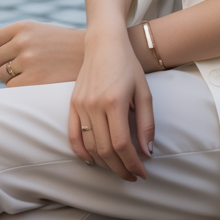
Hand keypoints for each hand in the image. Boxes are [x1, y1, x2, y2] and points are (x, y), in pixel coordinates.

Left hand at [0, 21, 83, 86]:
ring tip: (36, 73)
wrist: (91, 57)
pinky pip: (11, 88)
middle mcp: (23, 41)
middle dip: (8, 64)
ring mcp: (27, 61)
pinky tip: (37, 83)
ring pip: (3, 75)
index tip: (15, 54)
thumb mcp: (41, 31)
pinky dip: (21, 89)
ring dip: (14, 77)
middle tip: (28, 66)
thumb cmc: (64, 46)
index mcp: (23, 26)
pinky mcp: (32, 81)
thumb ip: (18, 37)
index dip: (2, 50)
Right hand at [69, 29, 153, 181]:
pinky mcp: (72, 104)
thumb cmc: (128, 65)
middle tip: (132, 176)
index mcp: (114, 102)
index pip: (121, 144)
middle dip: (120, 168)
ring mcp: (80, 105)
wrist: (104, 43)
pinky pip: (72, 136)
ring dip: (104, 163)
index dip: (132, 163)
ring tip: (118, 168)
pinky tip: (93, 160)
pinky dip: (81, 152)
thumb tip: (147, 152)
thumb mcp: (144, 92)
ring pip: (89, 146)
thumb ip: (146, 123)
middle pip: (105, 150)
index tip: (142, 173)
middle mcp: (94, 105)